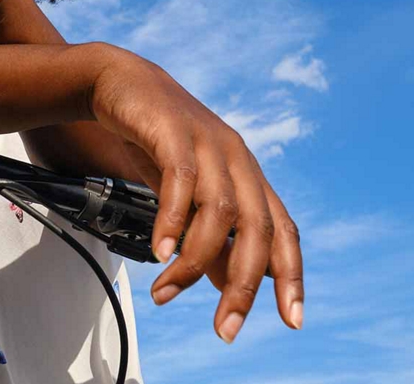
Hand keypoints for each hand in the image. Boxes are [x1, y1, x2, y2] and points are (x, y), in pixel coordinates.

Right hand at [89, 46, 304, 342]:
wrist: (120, 84)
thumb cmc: (158, 140)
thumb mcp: (189, 194)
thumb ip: (211, 235)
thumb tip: (229, 284)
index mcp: (248, 176)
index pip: (284, 230)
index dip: (292, 275)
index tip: (292, 320)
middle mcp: (238, 159)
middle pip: (258, 229)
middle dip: (246, 285)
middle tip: (225, 328)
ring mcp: (208, 143)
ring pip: (220, 212)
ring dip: (195, 262)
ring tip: (167, 293)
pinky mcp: (174, 131)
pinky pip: (181, 182)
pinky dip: (173, 221)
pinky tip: (161, 251)